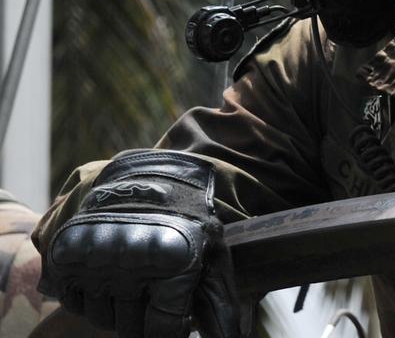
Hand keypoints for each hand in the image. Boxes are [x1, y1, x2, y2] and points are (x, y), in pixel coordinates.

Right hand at [38, 151, 242, 337]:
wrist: (148, 179)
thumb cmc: (187, 222)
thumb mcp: (212, 256)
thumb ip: (219, 305)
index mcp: (173, 264)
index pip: (160, 332)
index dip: (168, 332)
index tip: (171, 320)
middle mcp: (130, 263)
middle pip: (130, 330)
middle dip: (143, 318)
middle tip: (152, 291)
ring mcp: (96, 260)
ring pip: (101, 318)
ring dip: (117, 307)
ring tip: (132, 276)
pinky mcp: (68, 256)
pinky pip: (75, 302)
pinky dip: (90, 296)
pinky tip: (108, 273)